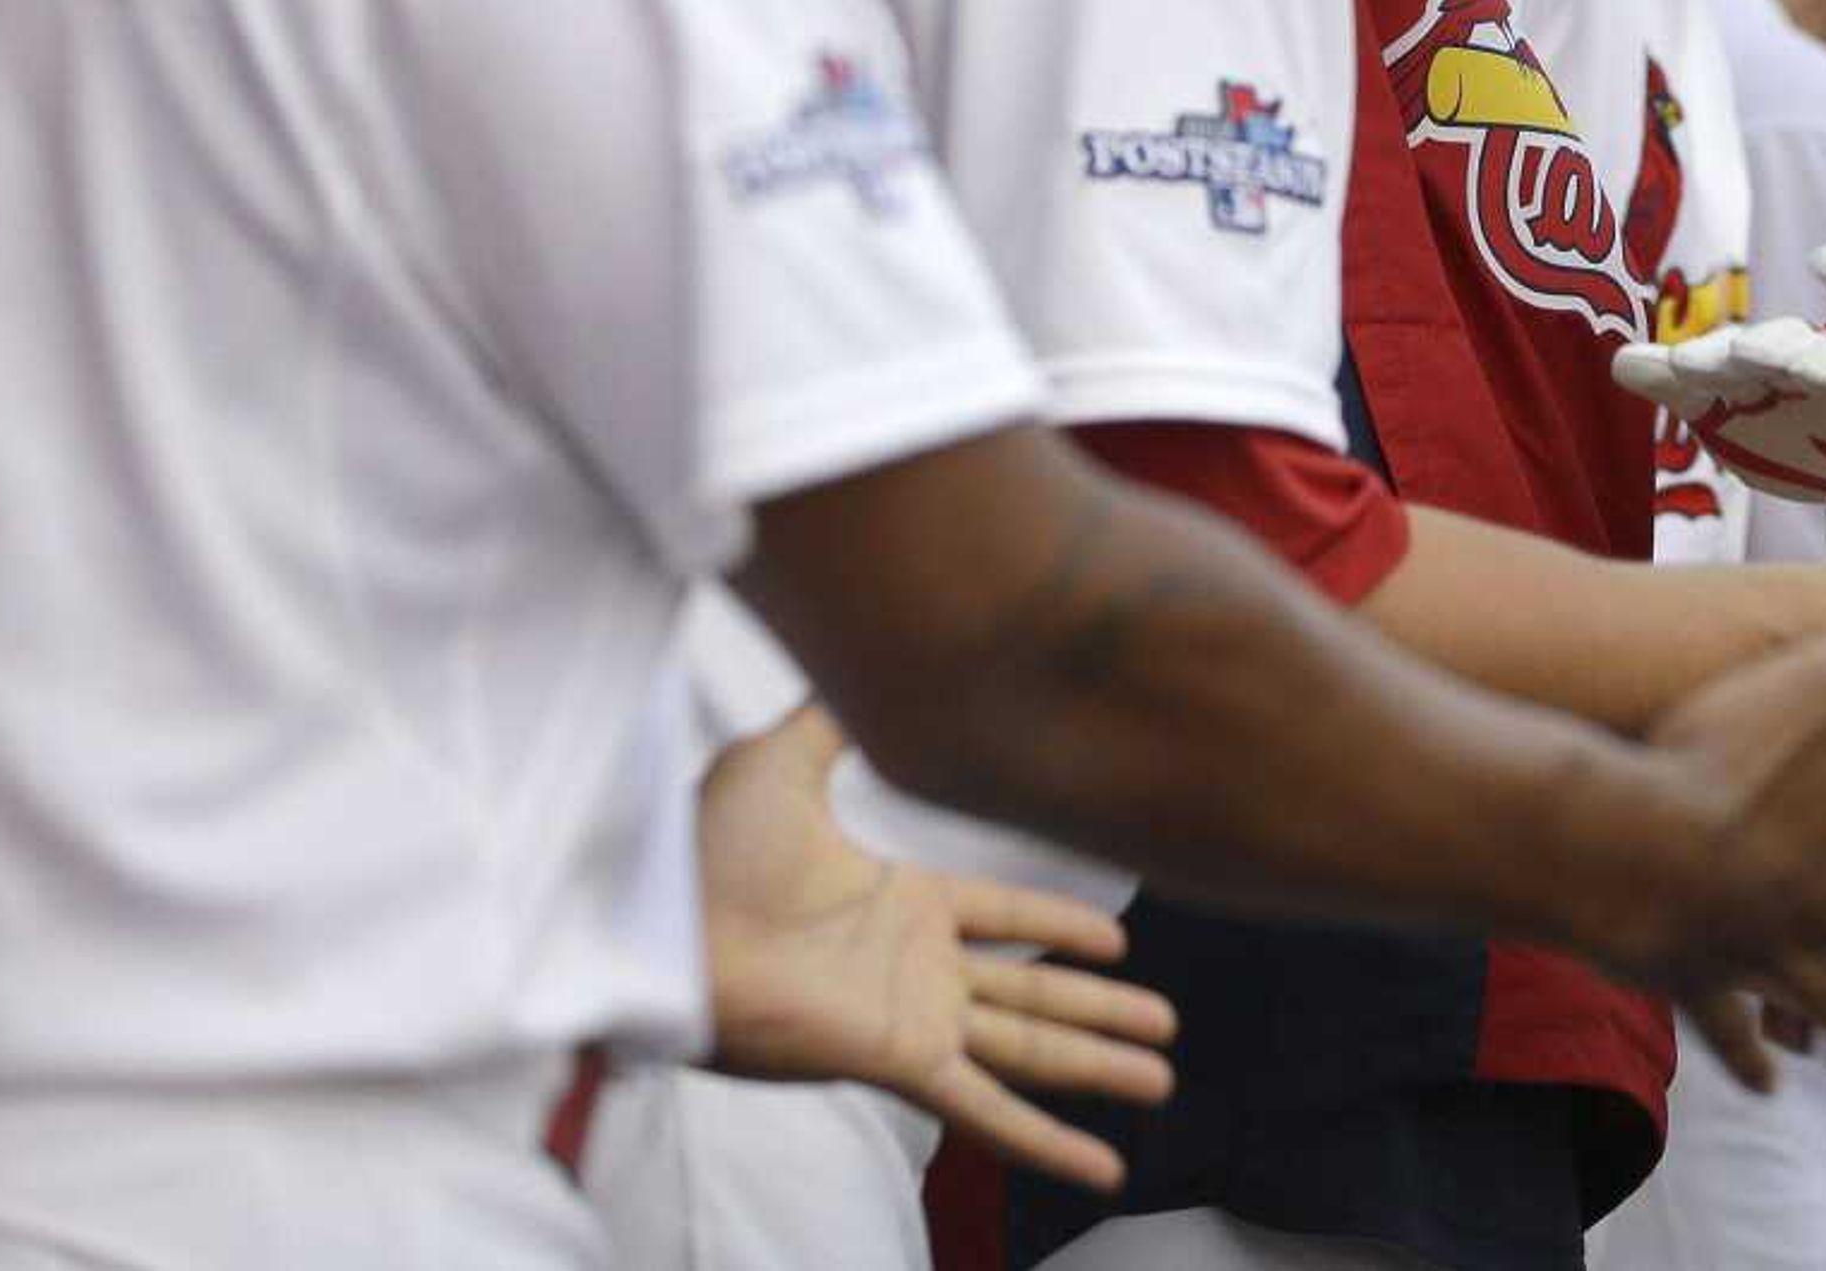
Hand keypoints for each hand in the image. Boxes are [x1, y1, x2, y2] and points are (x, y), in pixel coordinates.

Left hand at [695, 707, 1175, 1194]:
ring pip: (1031, 1048)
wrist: (661, 922)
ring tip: (1161, 1082)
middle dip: (1100, 1015)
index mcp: (896, 902)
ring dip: (1097, 1066)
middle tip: (1164, 1032)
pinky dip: (1046, 1142)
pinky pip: (988, 1110)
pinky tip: (1100, 1168)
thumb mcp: (779, 761)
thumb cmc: (704, 849)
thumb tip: (864, 657)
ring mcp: (910, 1018)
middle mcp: (914, 968)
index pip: (1003, 916)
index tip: (1119, 942)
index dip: (1060, 925)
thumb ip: (829, 719)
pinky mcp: (897, 1059)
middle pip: (1033, 996)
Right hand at [1613, 317, 1825, 502]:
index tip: (1816, 365)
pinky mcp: (1735, 403)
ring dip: (1707, 361)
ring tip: (1670, 364)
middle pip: (1791, 350)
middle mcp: (1824, 362)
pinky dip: (1664, 375)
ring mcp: (1773, 380)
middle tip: (1739, 355)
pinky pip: (1695, 388)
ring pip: (1738, 362)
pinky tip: (1630, 367)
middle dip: (1766, 351)